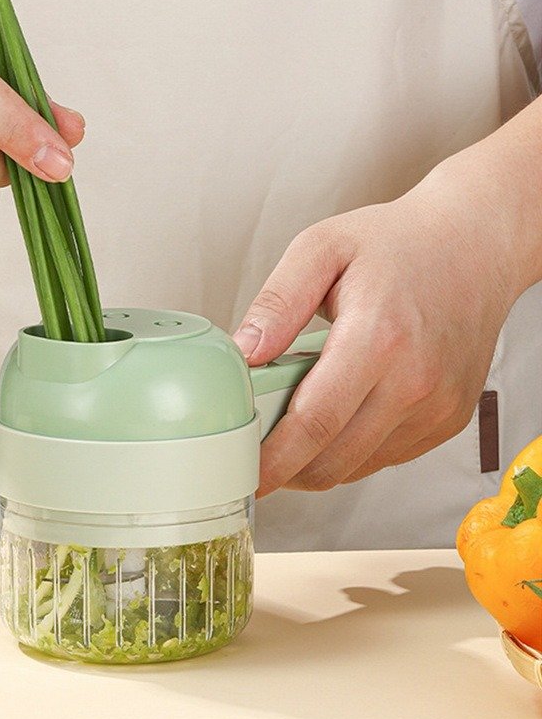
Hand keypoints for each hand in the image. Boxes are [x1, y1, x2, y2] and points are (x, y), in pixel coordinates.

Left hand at [233, 168, 523, 494]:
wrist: (475, 245)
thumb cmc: (397, 244)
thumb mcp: (321, 248)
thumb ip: (277, 302)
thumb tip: (245, 354)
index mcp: (377, 337)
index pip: (314, 423)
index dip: (273, 460)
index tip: (245, 474)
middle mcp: (415, 381)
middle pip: (333, 460)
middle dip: (286, 471)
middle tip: (257, 452)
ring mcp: (437, 407)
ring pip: (357, 467)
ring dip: (316, 463)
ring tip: (296, 426)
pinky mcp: (448, 420)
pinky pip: (386, 458)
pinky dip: (351, 452)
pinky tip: (338, 419)